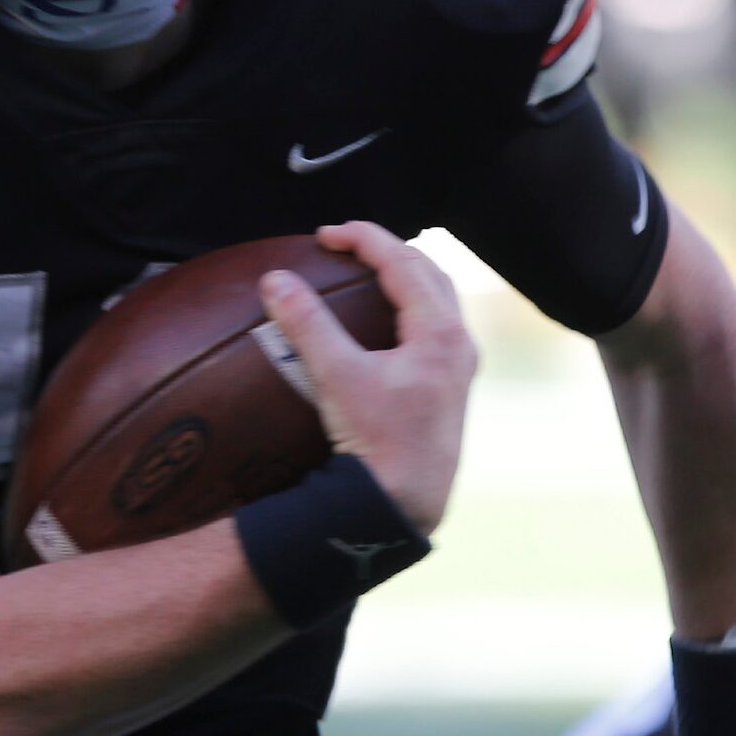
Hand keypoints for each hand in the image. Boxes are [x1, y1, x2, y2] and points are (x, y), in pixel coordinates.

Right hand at [256, 221, 477, 533]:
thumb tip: (275, 280)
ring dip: (408, 277)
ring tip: (371, 271)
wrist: (406, 501)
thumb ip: (307, 326)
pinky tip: (392, 322)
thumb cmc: (377, 442)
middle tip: (347, 245)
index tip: (326, 234)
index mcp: (439, 332)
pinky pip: (440, 328)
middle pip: (429, 273)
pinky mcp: (452, 389)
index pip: (403, 262)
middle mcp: (459, 344)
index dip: (363, 239)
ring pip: (441, 301)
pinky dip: (415, 308)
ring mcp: (460, 368)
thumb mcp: (337, 378)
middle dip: (387, 251)